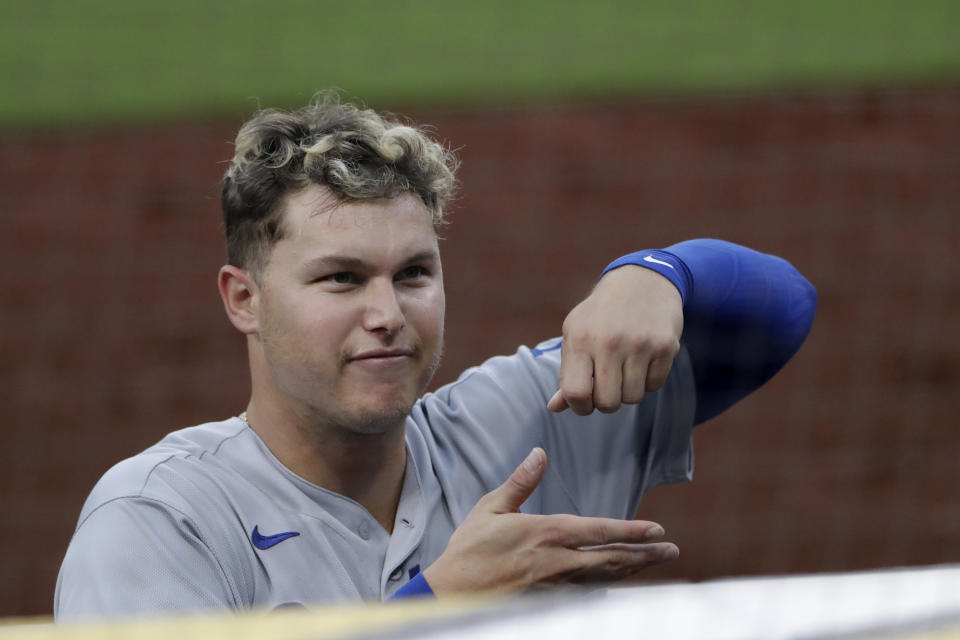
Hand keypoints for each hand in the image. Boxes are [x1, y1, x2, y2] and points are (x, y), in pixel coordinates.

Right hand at [422, 448, 677, 595]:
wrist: (452, 594)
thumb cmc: (469, 550)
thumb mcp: (490, 508)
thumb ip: (520, 482)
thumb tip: (539, 453)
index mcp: (546, 533)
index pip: (600, 532)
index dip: (632, 531)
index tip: (657, 530)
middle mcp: (557, 561)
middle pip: (612, 560)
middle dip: (645, 555)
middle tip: (671, 550)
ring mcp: (555, 586)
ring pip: (604, 579)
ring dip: (631, 570)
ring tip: (653, 563)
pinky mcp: (548, 601)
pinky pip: (586, 594)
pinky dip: (605, 586)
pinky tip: (616, 581)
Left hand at [548, 265, 682, 414]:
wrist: (642, 280)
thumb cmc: (601, 314)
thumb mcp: (576, 334)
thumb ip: (566, 373)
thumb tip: (554, 407)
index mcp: (581, 339)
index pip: (576, 393)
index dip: (579, 407)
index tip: (585, 402)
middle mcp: (609, 342)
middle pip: (607, 403)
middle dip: (606, 402)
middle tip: (607, 386)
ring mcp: (640, 344)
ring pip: (633, 398)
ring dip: (628, 391)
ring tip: (624, 369)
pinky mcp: (665, 346)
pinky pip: (654, 386)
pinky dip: (648, 380)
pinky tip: (643, 360)